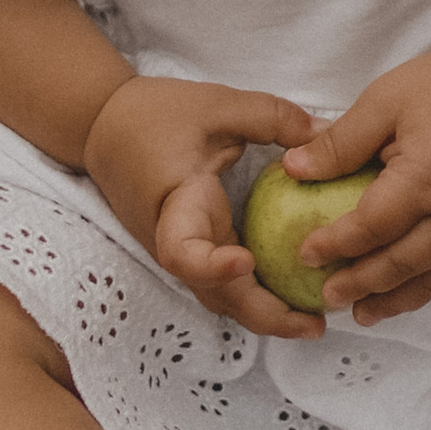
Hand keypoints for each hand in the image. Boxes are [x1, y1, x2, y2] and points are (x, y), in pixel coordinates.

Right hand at [82, 74, 325, 341]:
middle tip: (316, 324)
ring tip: (315, 318)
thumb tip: (327, 135)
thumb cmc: (154, 114)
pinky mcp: (191, 250)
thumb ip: (273, 118)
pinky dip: (257, 295)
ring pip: (220, 297)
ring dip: (265, 314)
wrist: (103, 128)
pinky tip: (295, 290)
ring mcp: (181, 251)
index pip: (183, 252)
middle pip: (213, 294)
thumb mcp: (218, 105)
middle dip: (264, 316)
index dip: (212, 266)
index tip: (246, 262)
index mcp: (177, 203)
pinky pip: (222, 284)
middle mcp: (175, 239)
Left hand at [278, 44, 430, 324]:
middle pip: (401, 264)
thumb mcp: (386, 100)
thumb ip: (341, 142)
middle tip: (328, 297)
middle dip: (361, 285)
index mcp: (424, 179)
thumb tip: (292, 168)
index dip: (335, 246)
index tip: (306, 255)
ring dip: (397, 300)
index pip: (370, 227)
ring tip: (365, 312)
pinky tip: (411, 289)